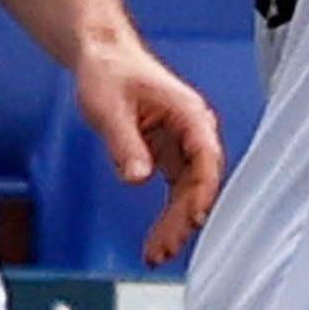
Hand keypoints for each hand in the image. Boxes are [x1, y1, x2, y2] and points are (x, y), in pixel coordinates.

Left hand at [75, 35, 226, 264]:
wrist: (102, 55)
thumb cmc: (110, 70)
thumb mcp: (109, 108)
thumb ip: (125, 143)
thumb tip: (136, 177)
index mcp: (189, 114)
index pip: (206, 159)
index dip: (202, 193)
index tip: (192, 220)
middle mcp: (193, 131)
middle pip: (199, 184)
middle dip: (183, 220)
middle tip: (163, 250)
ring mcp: (182, 144)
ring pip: (188, 192)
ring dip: (176, 223)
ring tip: (158, 253)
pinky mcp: (168, 154)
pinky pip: (175, 191)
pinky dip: (167, 214)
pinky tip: (157, 238)